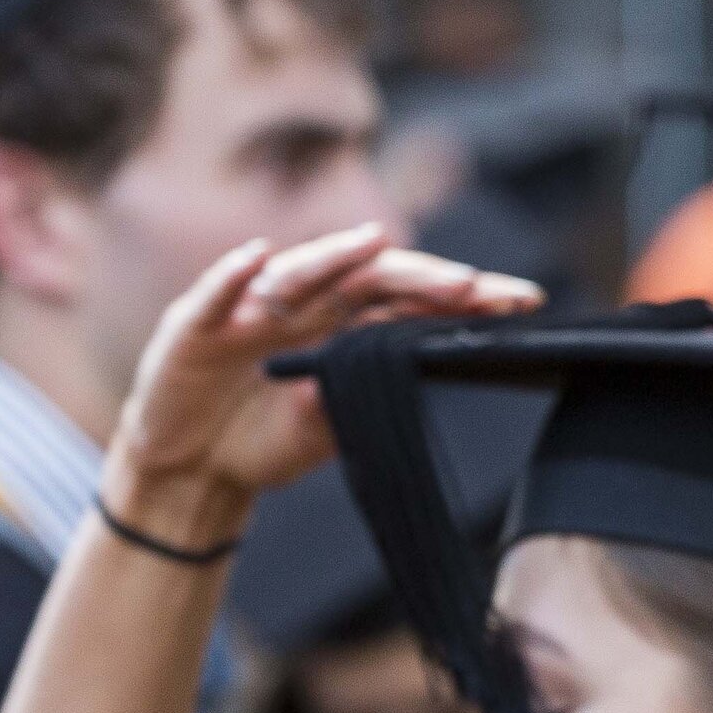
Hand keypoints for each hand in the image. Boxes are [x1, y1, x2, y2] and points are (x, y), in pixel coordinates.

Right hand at [101, 224, 539, 542]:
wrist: (192, 470)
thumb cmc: (262, 441)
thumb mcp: (327, 428)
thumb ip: (365, 396)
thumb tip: (422, 373)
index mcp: (342, 328)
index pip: (411, 303)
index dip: (461, 300)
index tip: (521, 303)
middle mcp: (303, 306)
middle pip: (369, 278)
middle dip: (421, 277)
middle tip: (474, 284)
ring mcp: (250, 309)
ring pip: (298, 273)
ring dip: (335, 255)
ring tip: (376, 241)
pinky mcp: (196, 325)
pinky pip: (217, 295)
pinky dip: (234, 275)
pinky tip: (260, 256)